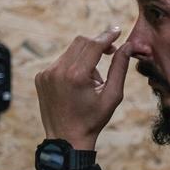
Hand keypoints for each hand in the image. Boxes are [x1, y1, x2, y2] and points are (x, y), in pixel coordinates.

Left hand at [35, 27, 131, 150]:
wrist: (66, 139)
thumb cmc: (93, 120)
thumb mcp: (112, 95)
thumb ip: (120, 67)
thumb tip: (127, 46)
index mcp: (76, 75)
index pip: (94, 44)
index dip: (107, 36)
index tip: (117, 30)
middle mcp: (58, 71)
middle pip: (81, 42)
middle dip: (97, 44)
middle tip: (111, 51)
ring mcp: (46, 73)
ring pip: (71, 51)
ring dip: (85, 57)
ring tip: (92, 80)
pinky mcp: (41, 77)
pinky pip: (60, 61)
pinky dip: (73, 65)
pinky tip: (78, 84)